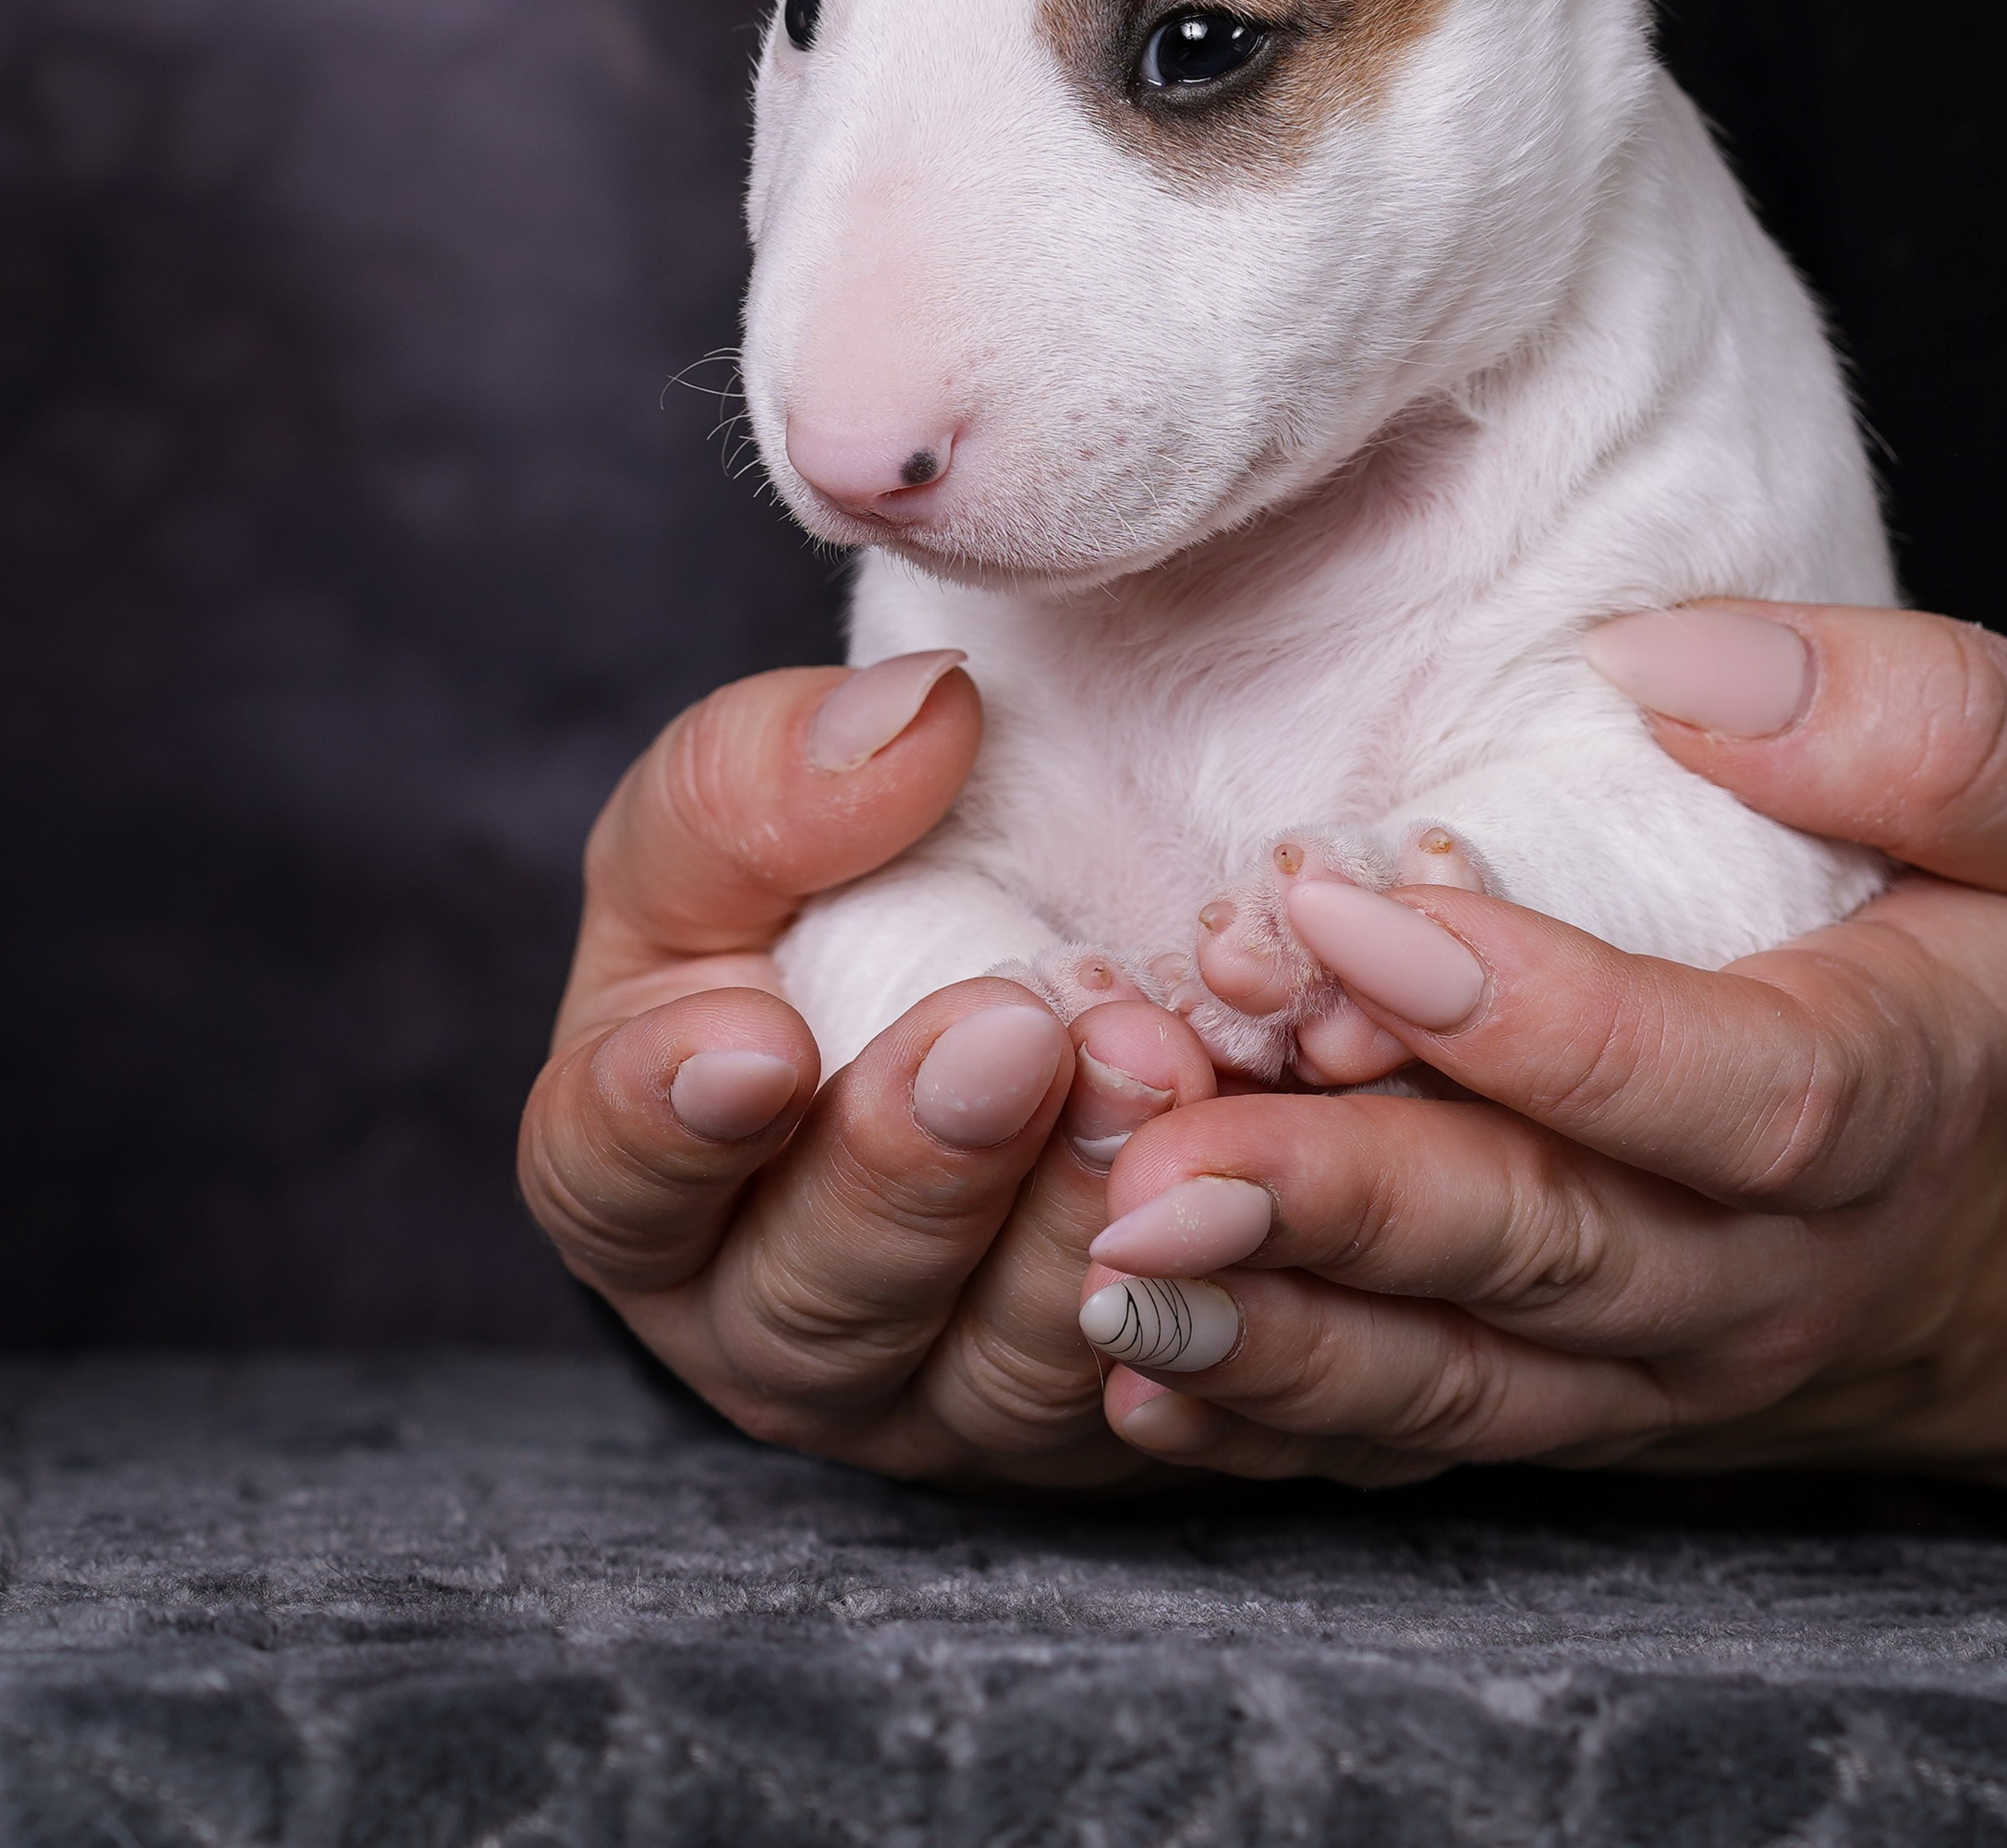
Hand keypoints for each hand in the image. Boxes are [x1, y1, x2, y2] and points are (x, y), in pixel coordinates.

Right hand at [518, 656, 1216, 1486]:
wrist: (990, 967)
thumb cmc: (812, 897)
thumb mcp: (735, 820)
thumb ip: (769, 777)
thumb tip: (912, 721)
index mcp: (644, 1188)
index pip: (613, 1183)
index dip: (670, 1128)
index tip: (753, 1041)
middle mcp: (782, 1330)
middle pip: (825, 1299)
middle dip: (921, 1168)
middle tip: (1014, 1038)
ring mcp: (953, 1396)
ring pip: (1009, 1368)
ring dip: (1083, 1225)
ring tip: (1156, 1073)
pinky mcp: (1116, 1417)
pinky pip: (1179, 1401)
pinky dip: (1223, 1310)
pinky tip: (1262, 1208)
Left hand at [1074, 605, 2006, 1490]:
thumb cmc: (2003, 940)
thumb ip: (1917, 717)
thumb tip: (1666, 667)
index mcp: (1895, 1094)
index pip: (1733, 1090)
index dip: (1544, 1018)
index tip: (1355, 915)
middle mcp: (1766, 1267)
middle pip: (1549, 1252)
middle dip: (1343, 1204)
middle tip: (1159, 1155)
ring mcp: (1651, 1362)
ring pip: (1456, 1376)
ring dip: (1273, 1333)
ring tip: (1103, 1265)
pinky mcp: (1561, 1401)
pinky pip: (1414, 1442)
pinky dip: (1270, 1424)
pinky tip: (1129, 1379)